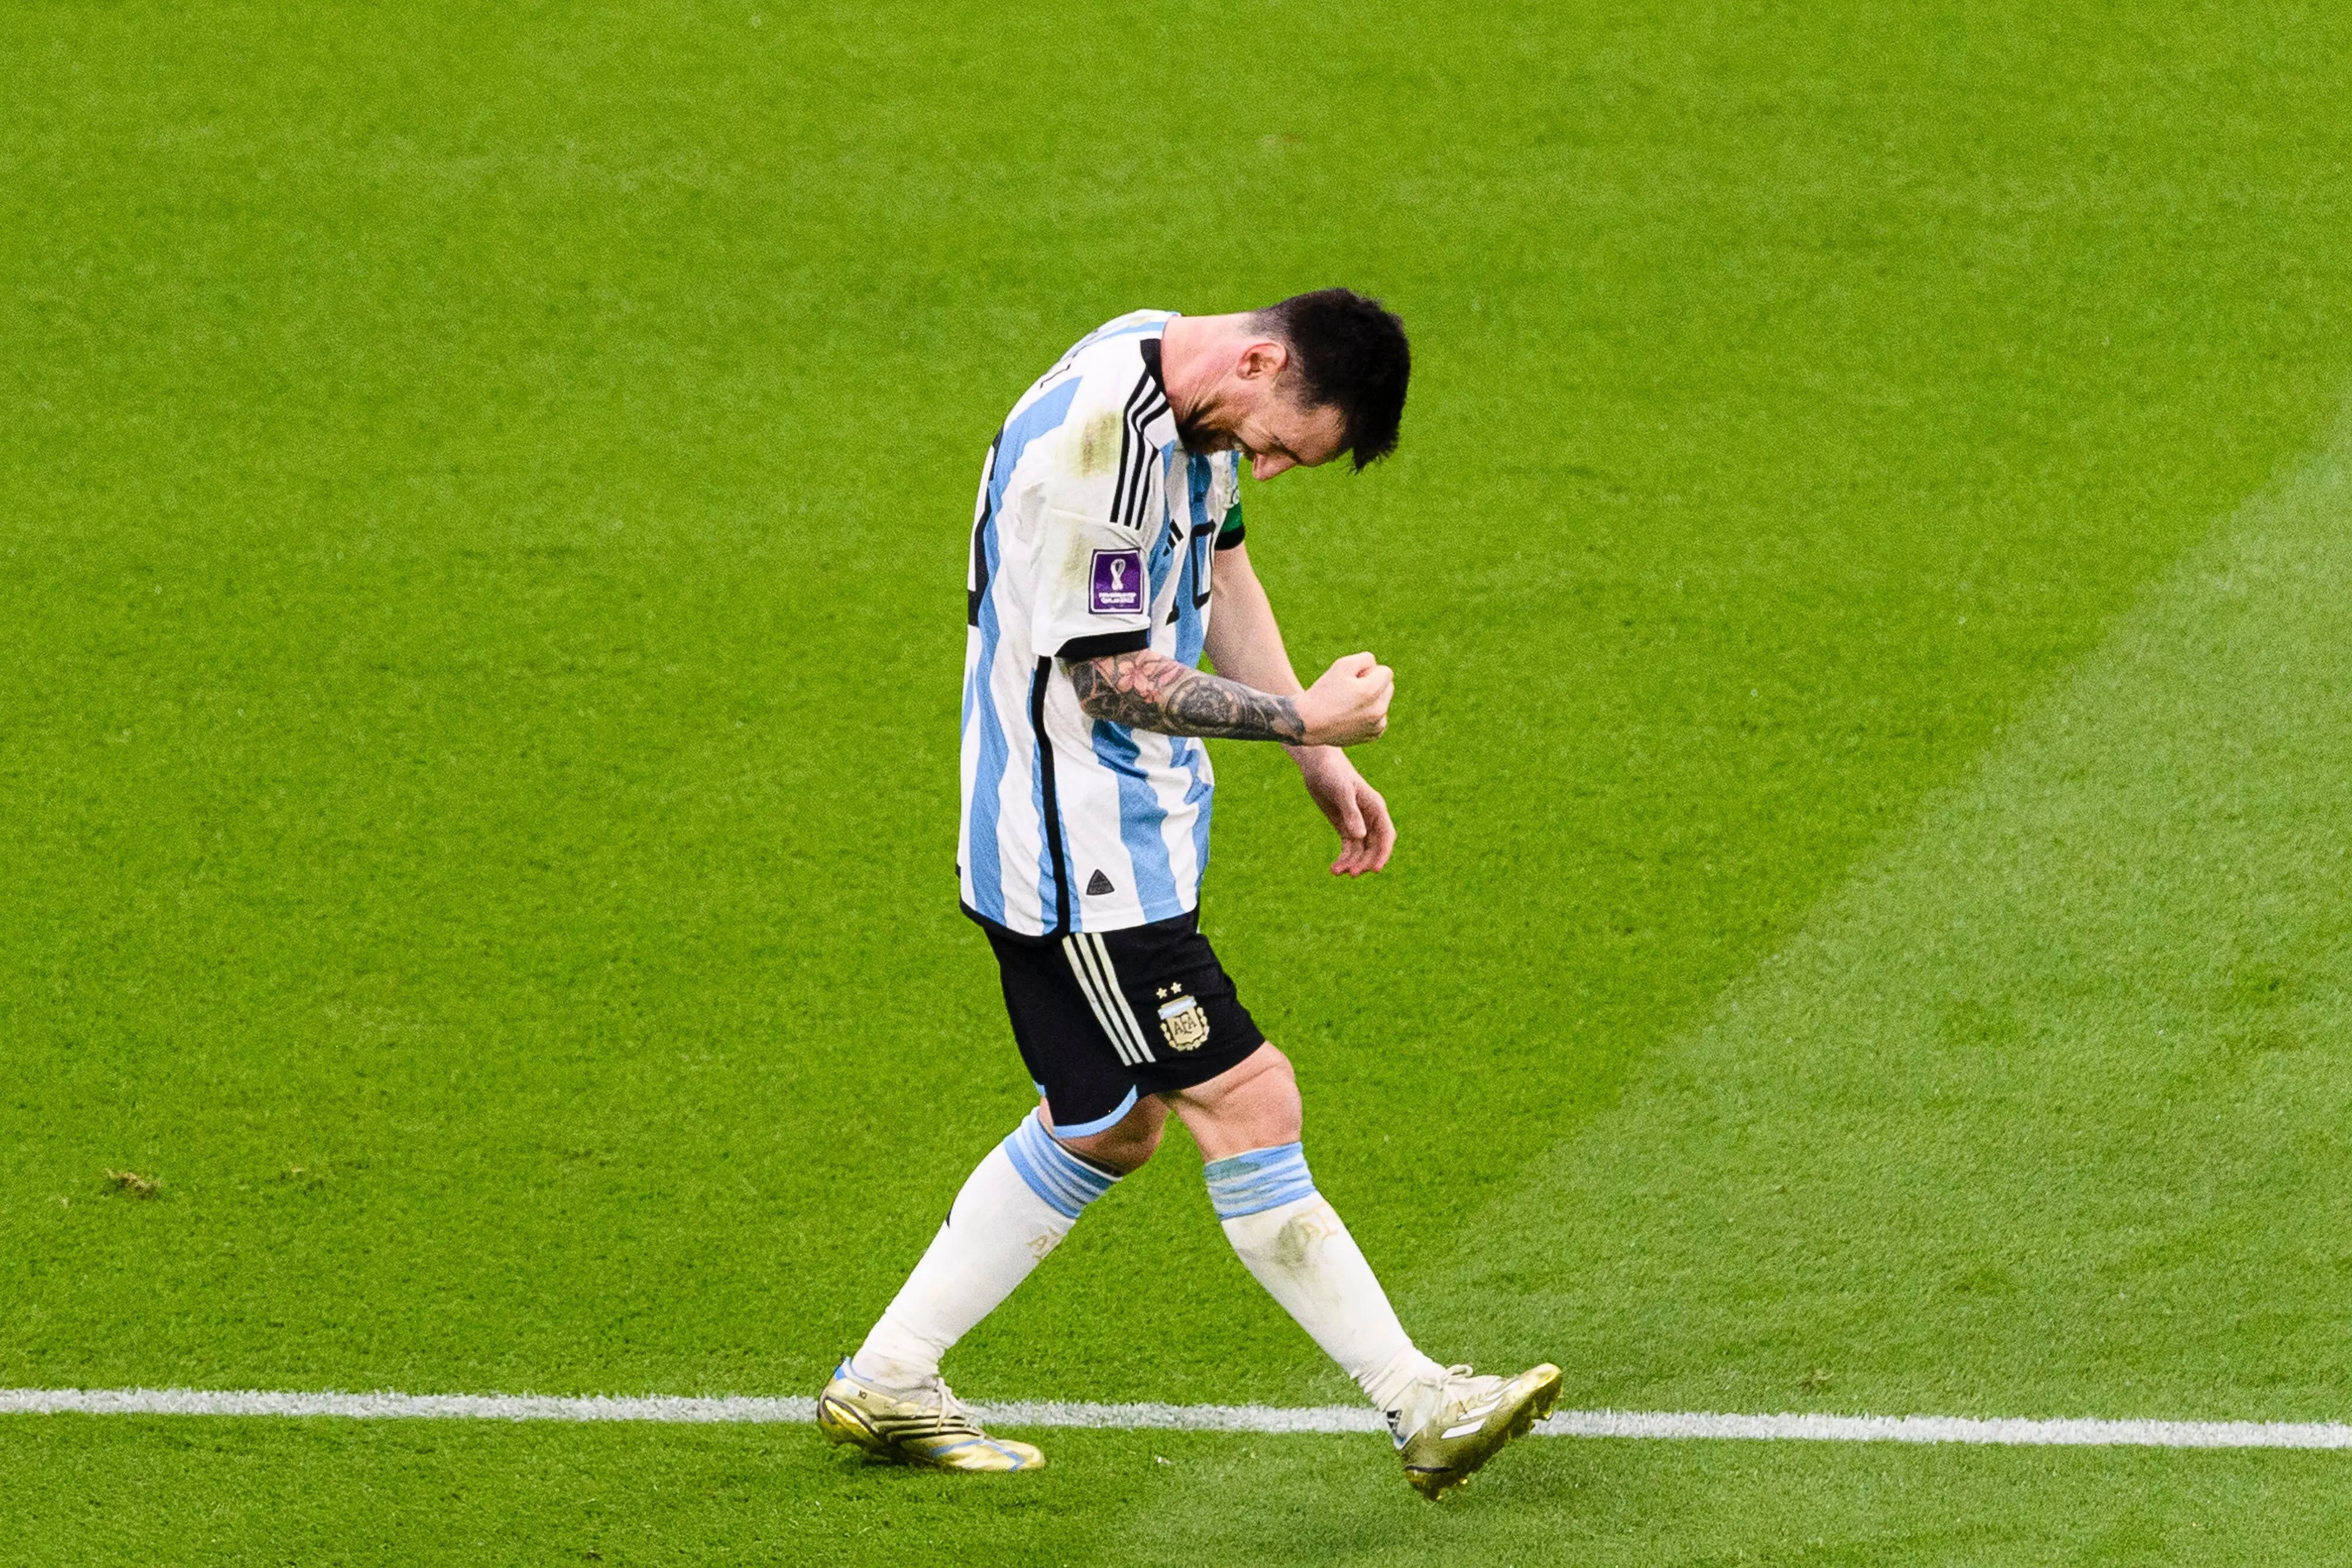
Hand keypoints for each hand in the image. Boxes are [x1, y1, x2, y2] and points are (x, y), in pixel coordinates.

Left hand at [1292, 747, 1396, 875]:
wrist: (1319, 767)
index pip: (1386, 835)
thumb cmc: (1334, 774)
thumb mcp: (1342, 792)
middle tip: (1352, 874)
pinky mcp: (1345, 827)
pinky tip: (1334, 868)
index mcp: (1376, 808)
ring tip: (1337, 872)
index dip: (1383, 853)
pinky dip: (1343, 859)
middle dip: (1365, 861)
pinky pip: (1348, 848)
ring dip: (1352, 863)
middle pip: (1374, 847)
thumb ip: (1351, 813)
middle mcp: (1370, 818)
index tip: (1376, 869)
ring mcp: (1358, 824)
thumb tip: (1360, 836)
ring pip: (1360, 850)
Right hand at [1295, 652, 1392, 746]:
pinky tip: (1352, 716)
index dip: (1368, 672)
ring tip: (1349, 705)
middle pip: (1388, 687)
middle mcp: (1378, 710)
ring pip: (1383, 703)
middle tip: (1350, 691)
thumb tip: (1377, 669)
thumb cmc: (1324, 691)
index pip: (1386, 672)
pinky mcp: (1373, 735)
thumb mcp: (1342, 665)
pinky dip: (1369, 715)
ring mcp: (1377, 725)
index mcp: (1371, 691)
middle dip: (1373, 685)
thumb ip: (1366, 659)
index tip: (1352, 679)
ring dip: (1372, 700)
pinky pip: (1379, 718)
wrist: (1309, 723)